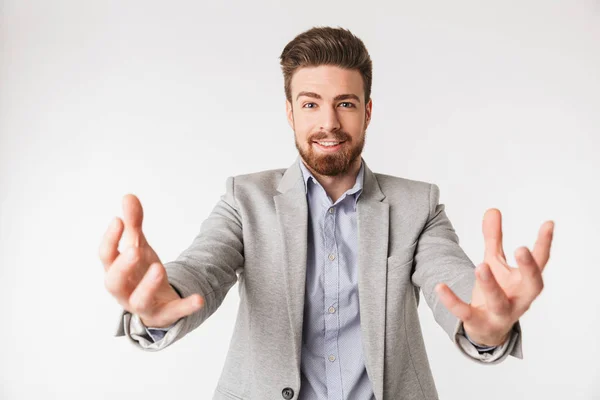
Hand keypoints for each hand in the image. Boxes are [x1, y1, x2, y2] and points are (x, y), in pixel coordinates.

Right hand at [99, 194, 203, 327]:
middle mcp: (124, 291)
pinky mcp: (165, 315)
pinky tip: (199, 298)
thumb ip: (133, 224)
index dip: (110, 240)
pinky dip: (186, 307)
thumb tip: (128, 196)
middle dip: (122, 266)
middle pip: (114, 283)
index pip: (106, 257)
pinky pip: (174, 313)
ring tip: (158, 267)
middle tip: (134, 249)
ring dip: (147, 286)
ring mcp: (144, 305)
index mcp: (116, 272)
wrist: (157, 303)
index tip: (118, 220)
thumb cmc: (140, 273)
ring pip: (139, 301)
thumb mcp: (138, 246)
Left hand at [435, 209, 553, 346]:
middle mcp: (520, 299)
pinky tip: (440, 286)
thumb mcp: (494, 262)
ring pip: (499, 301)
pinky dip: (452, 301)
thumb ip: (494, 238)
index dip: (544, 243)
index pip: (540, 262)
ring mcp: (501, 313)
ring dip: (491, 284)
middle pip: (532, 285)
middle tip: (521, 248)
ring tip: (481, 266)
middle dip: (528, 268)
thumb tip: (493, 209)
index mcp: (526, 282)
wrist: (487, 330)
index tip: (548, 223)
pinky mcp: (478, 322)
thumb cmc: (497, 291)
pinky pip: (465, 312)